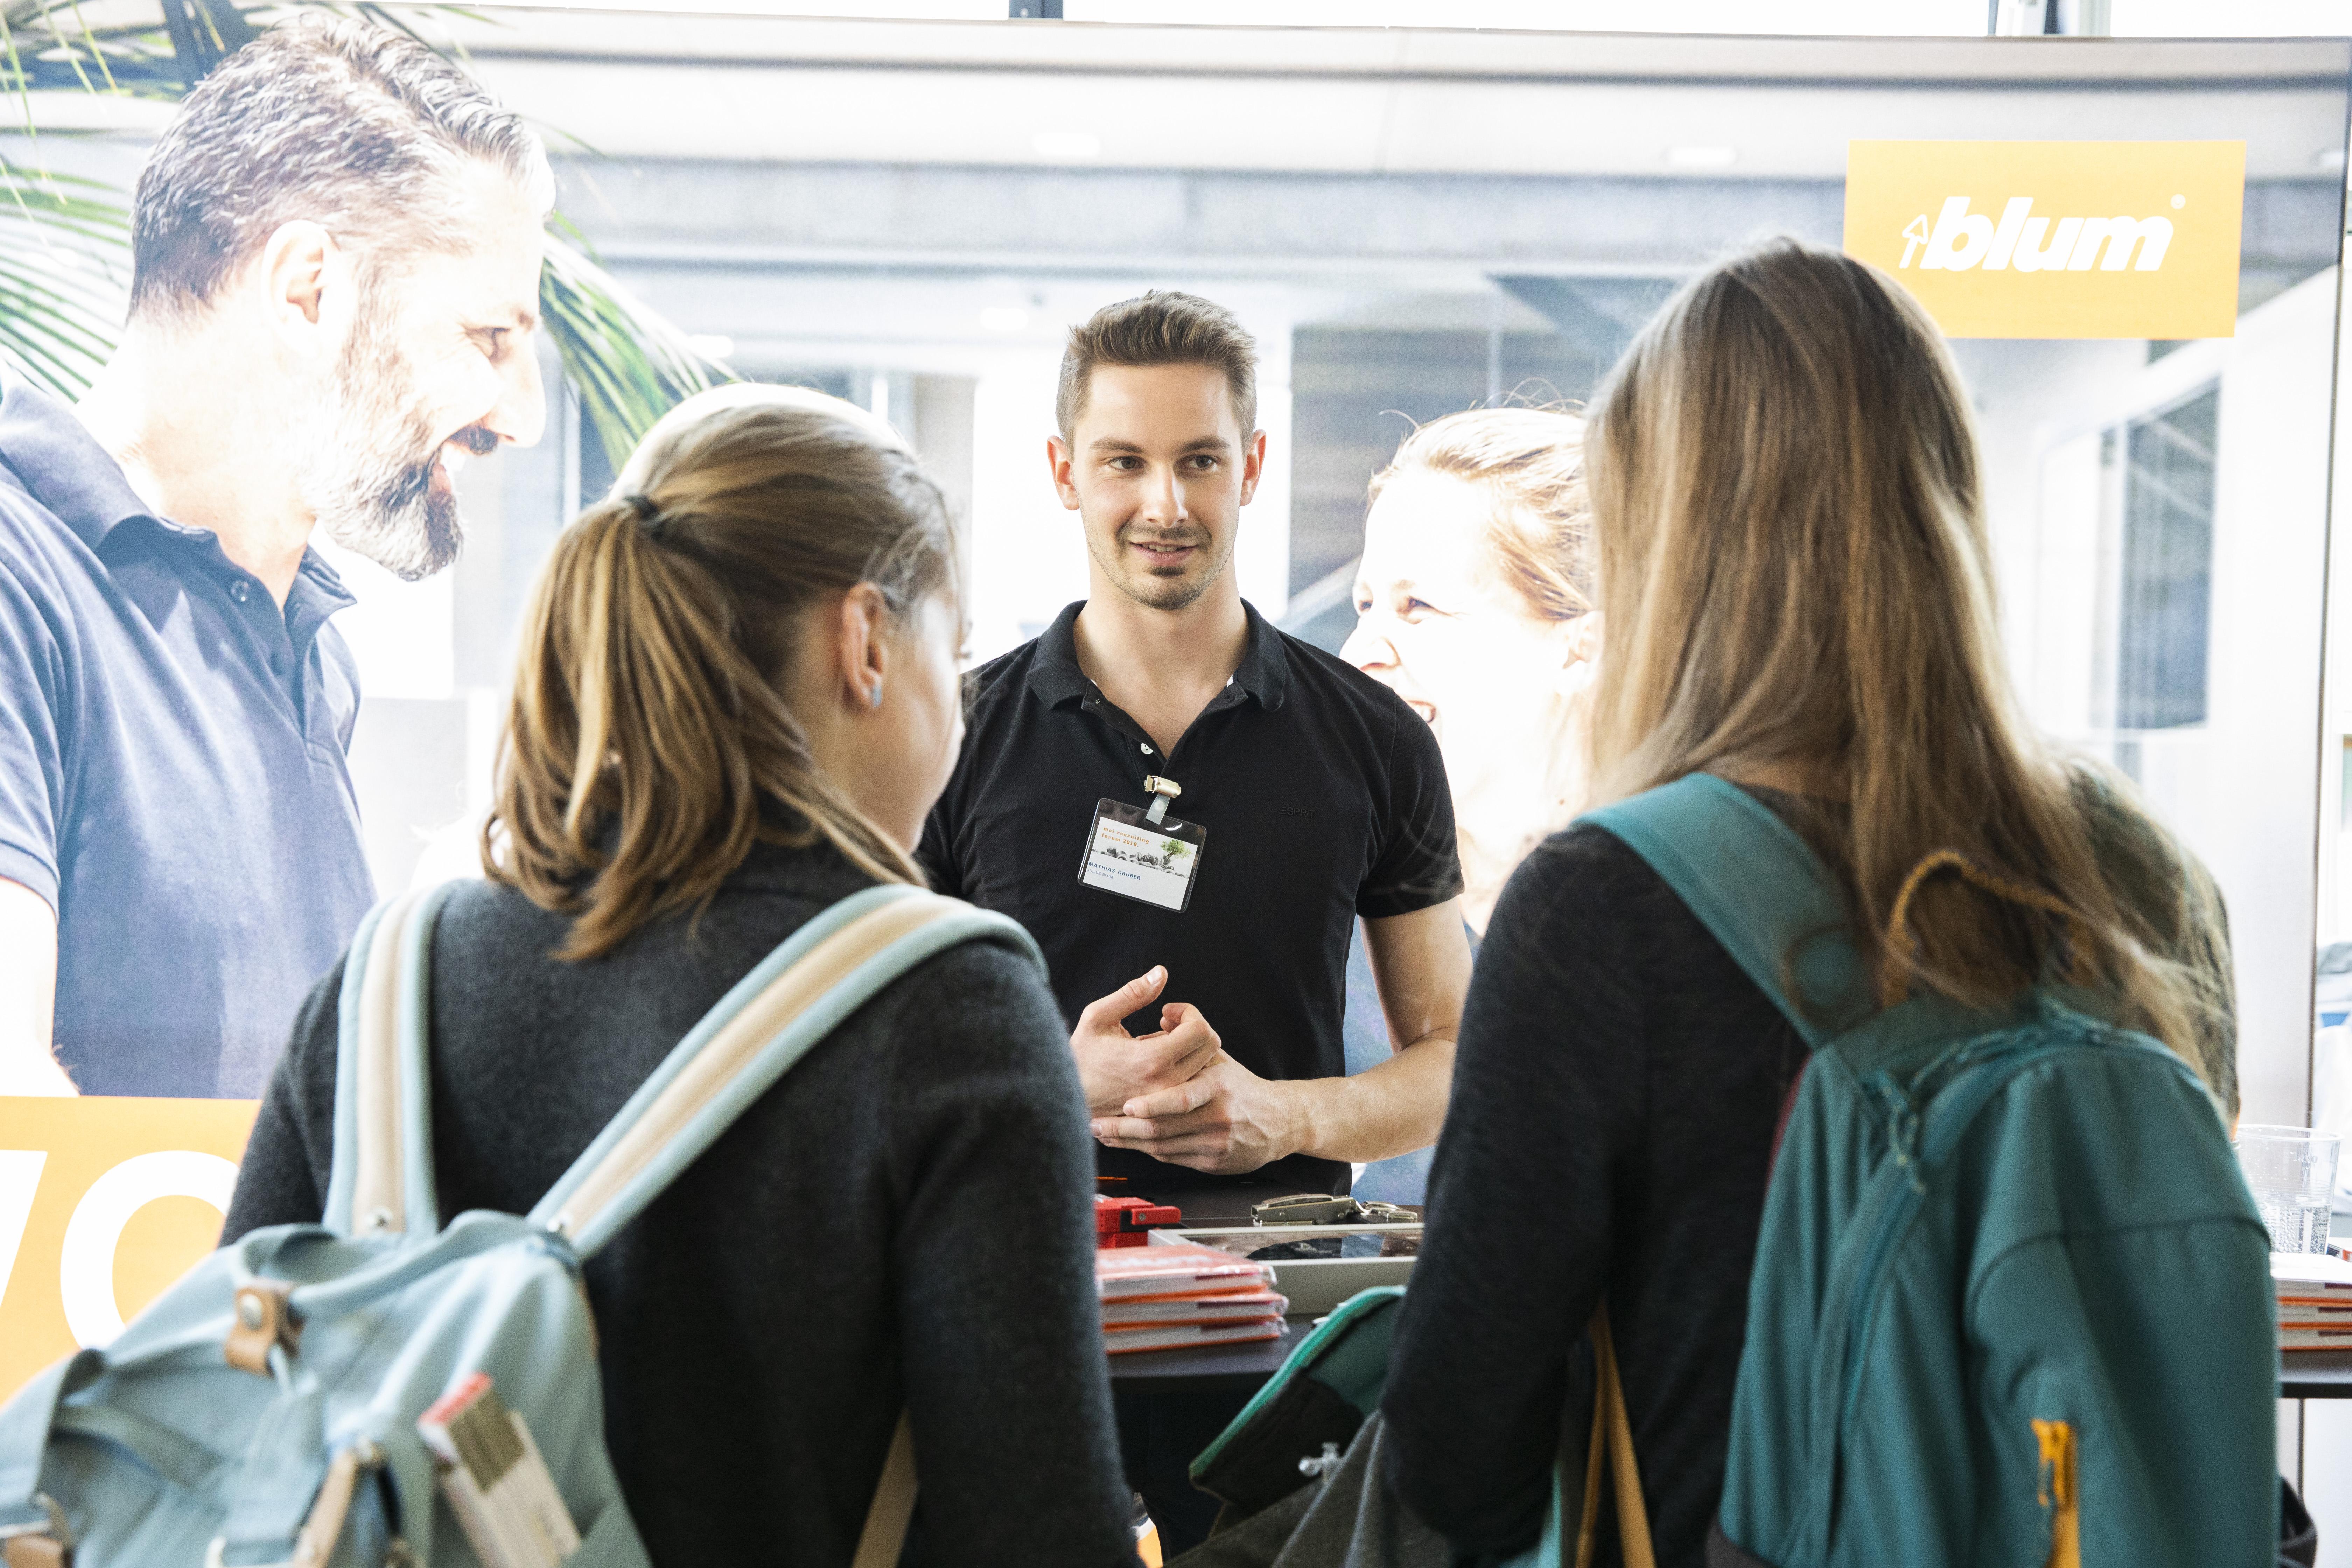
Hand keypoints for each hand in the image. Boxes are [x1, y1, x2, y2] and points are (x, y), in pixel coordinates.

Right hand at [1069, 966, 1221, 1117]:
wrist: (1065, 1099)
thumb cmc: (1079, 1055)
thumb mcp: (1098, 1017)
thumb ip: (1132, 993)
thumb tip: (1162, 972)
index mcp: (1153, 1060)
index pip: (1201, 1030)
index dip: (1188, 1012)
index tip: (1165, 1011)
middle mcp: (1167, 1084)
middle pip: (1211, 1047)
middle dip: (1193, 1026)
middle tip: (1166, 1022)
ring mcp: (1168, 1100)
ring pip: (1205, 1066)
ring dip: (1189, 1047)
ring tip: (1158, 1041)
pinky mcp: (1166, 1109)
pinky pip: (1193, 1082)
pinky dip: (1184, 1065)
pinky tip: (1157, 1060)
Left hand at [1090, 1051, 1302, 1174]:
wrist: (1279, 1122)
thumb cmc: (1240, 1086)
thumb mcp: (1219, 1056)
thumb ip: (1191, 1034)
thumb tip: (1164, 1012)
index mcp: (1217, 1087)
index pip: (1182, 1098)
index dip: (1153, 1104)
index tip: (1126, 1106)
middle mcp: (1217, 1116)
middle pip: (1164, 1127)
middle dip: (1125, 1129)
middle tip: (1096, 1123)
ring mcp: (1215, 1143)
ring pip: (1163, 1146)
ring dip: (1128, 1142)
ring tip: (1102, 1133)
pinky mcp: (1212, 1163)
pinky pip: (1172, 1158)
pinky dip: (1146, 1151)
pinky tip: (1127, 1144)